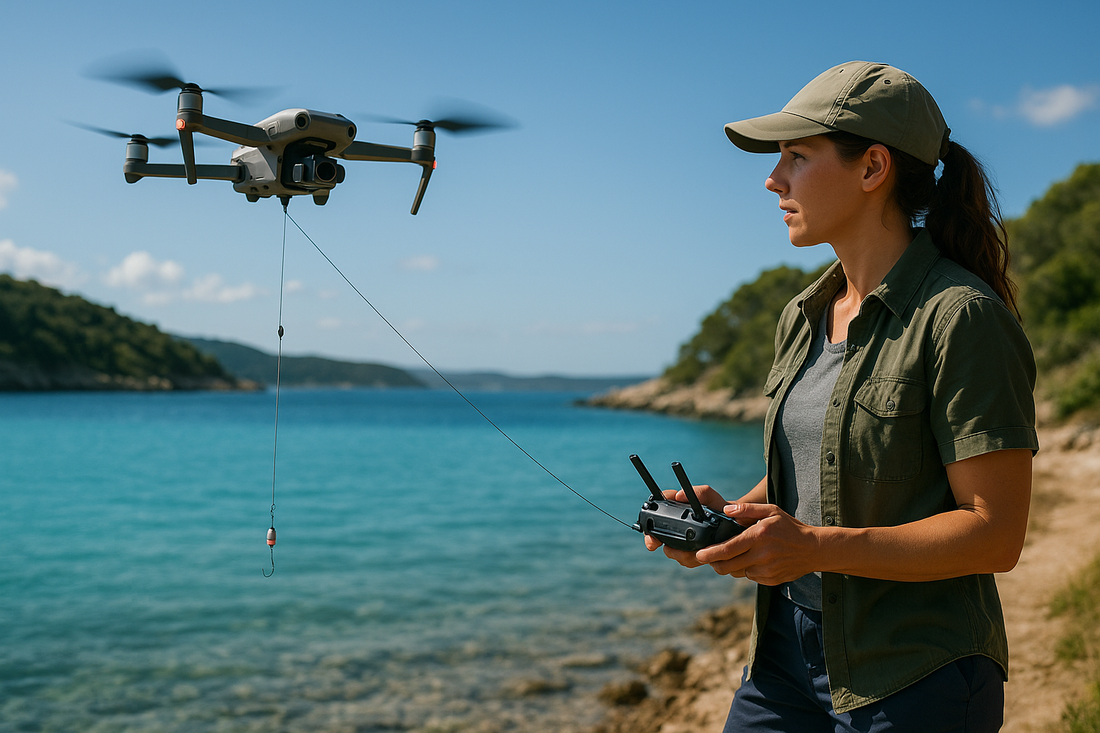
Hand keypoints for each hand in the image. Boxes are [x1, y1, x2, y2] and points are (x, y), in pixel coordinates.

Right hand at [642, 484, 727, 567]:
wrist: (736, 525)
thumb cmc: (720, 508)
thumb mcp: (711, 497)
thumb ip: (699, 492)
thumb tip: (678, 495)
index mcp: (678, 510)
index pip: (657, 513)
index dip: (648, 522)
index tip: (649, 531)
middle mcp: (676, 526)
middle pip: (656, 536)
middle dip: (653, 541)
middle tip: (654, 544)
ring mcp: (682, 541)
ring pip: (671, 551)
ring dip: (677, 553)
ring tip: (691, 551)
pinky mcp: (691, 553)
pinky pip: (685, 560)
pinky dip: (690, 559)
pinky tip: (698, 556)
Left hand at [694, 503, 819, 584]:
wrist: (814, 549)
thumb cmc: (790, 527)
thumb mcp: (771, 511)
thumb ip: (747, 509)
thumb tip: (726, 511)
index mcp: (759, 536)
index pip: (728, 549)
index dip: (710, 553)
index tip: (699, 554)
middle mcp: (761, 555)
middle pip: (727, 566)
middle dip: (714, 563)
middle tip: (708, 557)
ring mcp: (766, 570)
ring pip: (737, 572)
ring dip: (730, 566)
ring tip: (734, 555)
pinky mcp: (770, 580)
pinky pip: (749, 577)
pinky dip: (746, 570)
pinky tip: (753, 560)